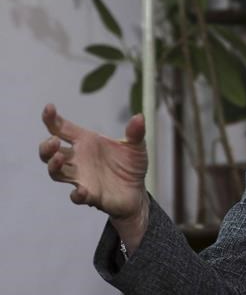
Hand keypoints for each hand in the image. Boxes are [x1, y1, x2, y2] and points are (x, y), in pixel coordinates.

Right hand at [38, 104, 148, 221]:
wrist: (137, 191)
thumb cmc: (130, 165)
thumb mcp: (136, 146)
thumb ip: (136, 133)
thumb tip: (139, 117)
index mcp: (86, 142)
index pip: (62, 129)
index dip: (52, 119)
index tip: (49, 108)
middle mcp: (78, 160)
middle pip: (50, 153)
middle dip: (47, 147)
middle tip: (54, 141)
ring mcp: (82, 178)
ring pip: (57, 173)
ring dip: (54, 165)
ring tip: (59, 157)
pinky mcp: (90, 196)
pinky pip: (77, 196)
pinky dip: (77, 194)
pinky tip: (81, 191)